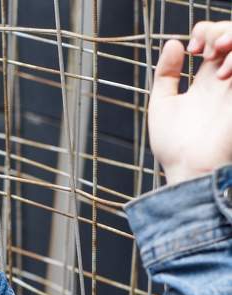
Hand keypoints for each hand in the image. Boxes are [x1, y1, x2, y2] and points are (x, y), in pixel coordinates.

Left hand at [149, 22, 231, 185]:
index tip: (189, 48)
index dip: (205, 34)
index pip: (216, 42)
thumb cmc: (174, 146)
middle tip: (204, 48)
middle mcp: (225, 83)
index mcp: (206, 84)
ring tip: (213, 53)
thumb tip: (172, 43)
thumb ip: (165, 75)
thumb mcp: (162, 105)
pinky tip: (223, 73)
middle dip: (220, 31)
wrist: (188, 170)